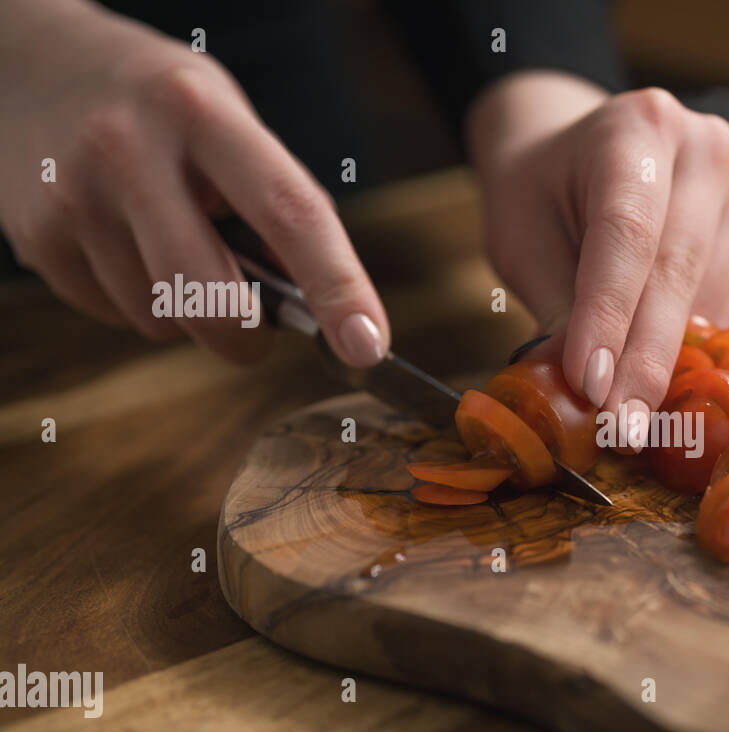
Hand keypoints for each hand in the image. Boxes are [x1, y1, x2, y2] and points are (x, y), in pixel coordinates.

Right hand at [0, 0, 388, 366]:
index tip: (368, 344)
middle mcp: (129, 149)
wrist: (29, 63)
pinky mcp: (35, 235)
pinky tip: (124, 245)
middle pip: (212, 298)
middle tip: (254, 325)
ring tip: (170, 247)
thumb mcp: (230, 123)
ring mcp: (72, 194)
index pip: (290, 214)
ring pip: (160, 320)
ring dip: (183, 312)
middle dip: (246, 336)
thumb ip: (280, 205)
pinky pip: (112, 315)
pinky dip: (135, 302)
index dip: (337, 287)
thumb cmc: (160, 106)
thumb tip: (326, 306)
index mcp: (201, 113)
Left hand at [467, 72, 728, 449]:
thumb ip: (555, 306)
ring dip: (670, 361)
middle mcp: (704, 147)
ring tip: (628, 404)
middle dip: (645, 360)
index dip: (610, 316)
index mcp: (635, 127)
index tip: (593, 388)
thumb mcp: (523, 240)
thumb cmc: (545, 197)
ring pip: (711, 297)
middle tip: (620, 429)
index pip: (626, 233)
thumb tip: (582, 391)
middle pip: (678, 270)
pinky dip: (701, 347)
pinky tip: (663, 359)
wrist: (583, 154)